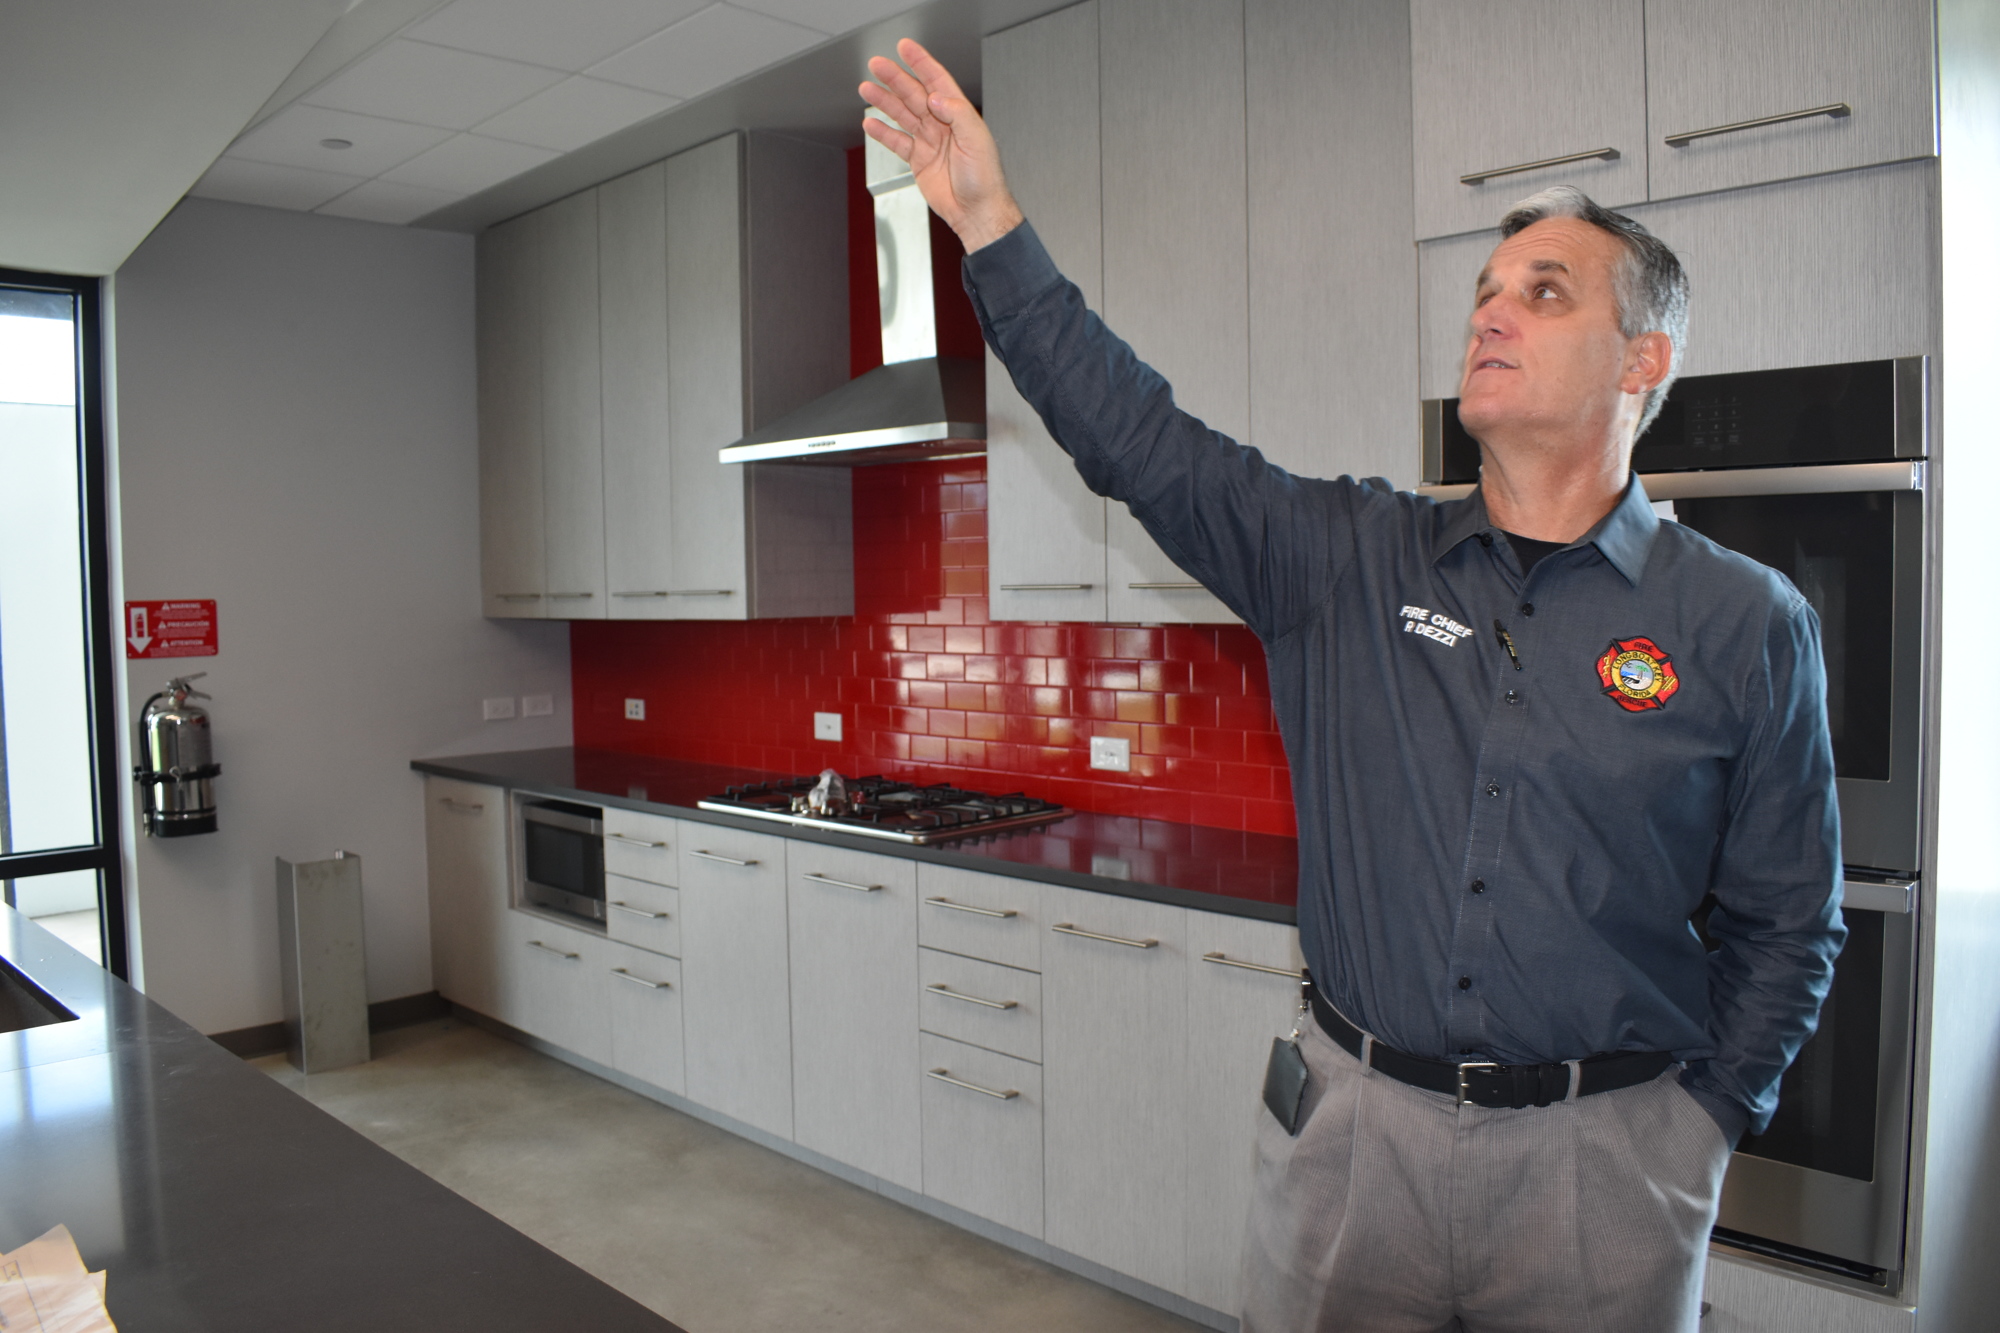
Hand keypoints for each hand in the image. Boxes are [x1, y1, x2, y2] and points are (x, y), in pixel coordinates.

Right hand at [859, 39, 1023, 251]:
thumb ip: (958, 114)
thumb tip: (936, 98)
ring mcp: (930, 142)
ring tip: (867, 88)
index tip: (906, 48)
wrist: (977, 212)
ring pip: (903, 115)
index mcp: (959, 116)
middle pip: (914, 94)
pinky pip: (897, 142)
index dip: (921, 63)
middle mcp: (943, 125)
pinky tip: (871, 123)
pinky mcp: (919, 161)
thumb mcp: (977, 140)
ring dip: (885, 101)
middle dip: (895, 78)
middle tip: (877, 65)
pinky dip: (883, 132)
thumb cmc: (985, 180)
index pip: (937, 81)